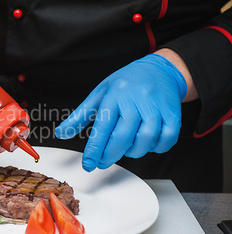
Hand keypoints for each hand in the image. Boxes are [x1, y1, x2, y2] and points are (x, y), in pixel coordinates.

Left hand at [55, 54, 187, 171]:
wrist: (159, 69)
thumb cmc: (125, 83)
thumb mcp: (99, 94)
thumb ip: (80, 116)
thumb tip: (61, 133)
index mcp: (114, 96)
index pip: (102, 128)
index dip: (95, 150)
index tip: (88, 164)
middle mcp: (135, 101)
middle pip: (123, 137)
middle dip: (110, 155)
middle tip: (102, 162)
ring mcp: (156, 107)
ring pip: (145, 141)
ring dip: (133, 151)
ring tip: (125, 148)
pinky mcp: (173, 114)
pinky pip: (166, 139)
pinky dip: (156, 147)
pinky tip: (146, 143)